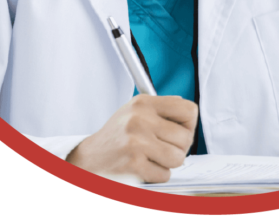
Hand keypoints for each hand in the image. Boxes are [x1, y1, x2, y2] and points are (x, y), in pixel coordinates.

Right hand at [66, 95, 198, 182]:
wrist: (89, 158)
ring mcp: (137, 141)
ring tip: (153, 158)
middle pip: (186, 138)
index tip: (180, 131)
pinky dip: (157, 175)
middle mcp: (140, 118)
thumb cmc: (116, 135)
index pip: (189, 110)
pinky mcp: (133, 163)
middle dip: (179, 148)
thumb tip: (188, 110)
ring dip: (168, 163)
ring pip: (178, 158)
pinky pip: (164, 174)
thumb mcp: (135, 110)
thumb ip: (161, 108)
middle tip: (164, 149)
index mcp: (144, 102)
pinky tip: (144, 167)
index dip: (189, 125)